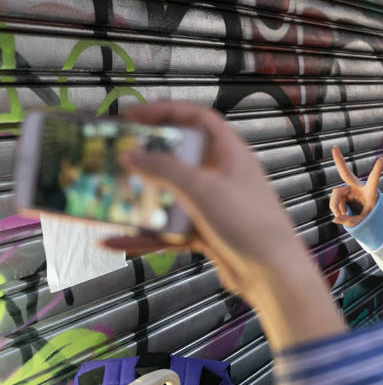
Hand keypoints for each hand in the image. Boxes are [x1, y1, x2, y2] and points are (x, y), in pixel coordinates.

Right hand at [101, 101, 343, 349]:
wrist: (271, 274)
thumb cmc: (248, 224)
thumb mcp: (201, 188)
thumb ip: (164, 169)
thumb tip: (132, 155)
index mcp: (231, 154)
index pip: (199, 119)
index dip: (168, 110)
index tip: (134, 115)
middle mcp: (224, 177)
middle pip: (181, 157)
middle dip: (147, 158)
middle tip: (116, 156)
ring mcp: (215, 206)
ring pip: (171, 196)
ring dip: (141, 198)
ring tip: (108, 197)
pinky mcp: (208, 234)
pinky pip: (169, 229)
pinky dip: (144, 235)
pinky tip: (114, 240)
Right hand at [329, 148, 382, 226]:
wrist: (365, 215)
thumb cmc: (368, 216)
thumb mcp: (362, 221)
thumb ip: (350, 221)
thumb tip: (335, 218)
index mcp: (370, 191)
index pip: (374, 180)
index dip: (377, 170)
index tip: (381, 159)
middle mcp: (357, 187)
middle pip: (346, 174)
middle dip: (339, 161)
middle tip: (333, 148)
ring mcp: (348, 189)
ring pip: (335, 194)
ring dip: (335, 206)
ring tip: (341, 216)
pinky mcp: (341, 194)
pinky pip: (333, 201)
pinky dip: (335, 209)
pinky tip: (340, 214)